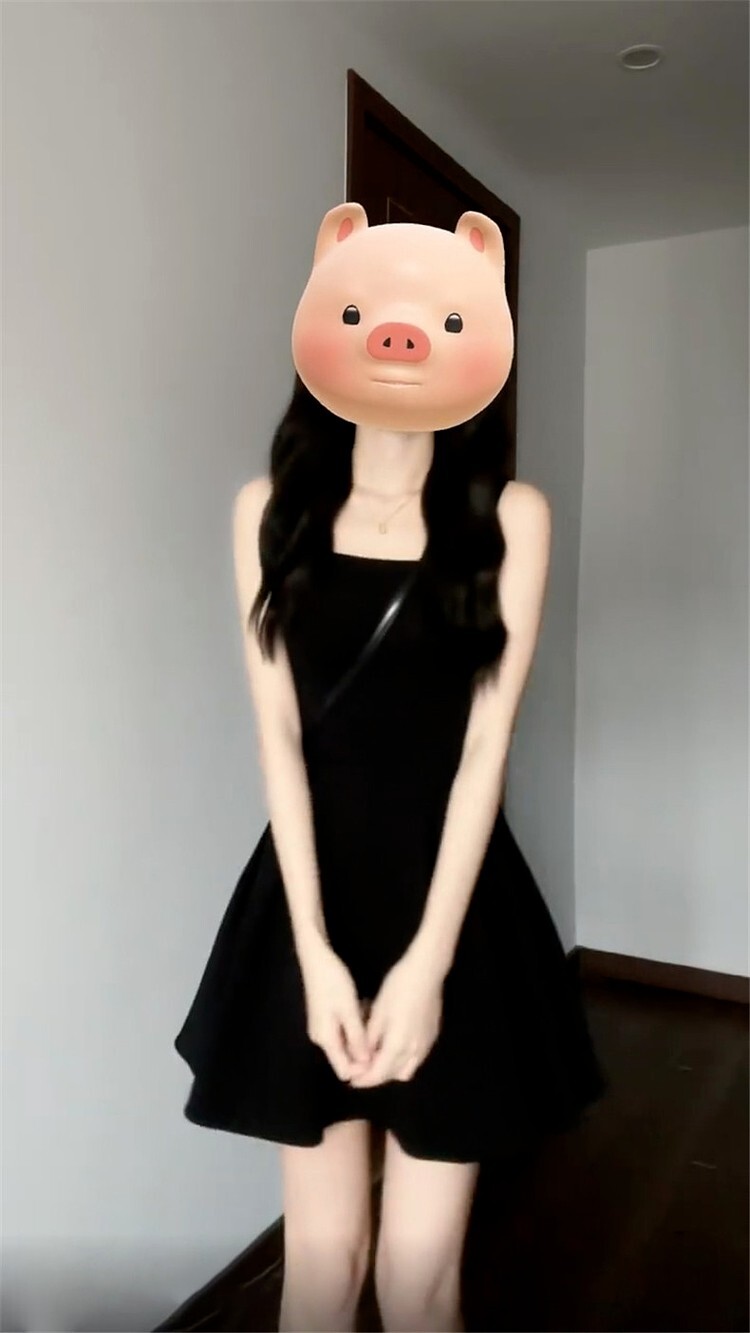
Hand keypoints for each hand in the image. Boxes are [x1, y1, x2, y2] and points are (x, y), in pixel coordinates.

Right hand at [298, 936, 374, 1082]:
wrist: (316, 959)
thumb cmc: (333, 983)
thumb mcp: (349, 1010)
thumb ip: (357, 1038)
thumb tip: (367, 1064)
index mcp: (326, 1039)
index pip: (344, 1069)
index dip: (364, 1070)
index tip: (382, 1056)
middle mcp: (321, 1038)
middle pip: (347, 1056)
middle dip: (364, 1049)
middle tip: (379, 1033)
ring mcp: (323, 1028)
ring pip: (347, 1041)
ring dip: (361, 1034)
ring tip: (372, 1015)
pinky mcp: (326, 1017)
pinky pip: (344, 1029)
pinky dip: (356, 1023)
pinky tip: (364, 1007)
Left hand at [348, 946, 443, 1087]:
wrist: (426, 971)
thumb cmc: (398, 988)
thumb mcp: (377, 1012)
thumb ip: (369, 1039)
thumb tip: (361, 1057)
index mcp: (398, 1045)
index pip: (379, 1074)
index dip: (364, 1080)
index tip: (353, 1080)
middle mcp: (415, 1051)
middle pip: (393, 1075)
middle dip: (377, 1076)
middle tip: (363, 1068)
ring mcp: (427, 1044)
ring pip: (408, 1069)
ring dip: (392, 1069)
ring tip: (378, 1056)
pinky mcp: (432, 1035)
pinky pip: (417, 1058)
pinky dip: (404, 1059)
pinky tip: (395, 1044)